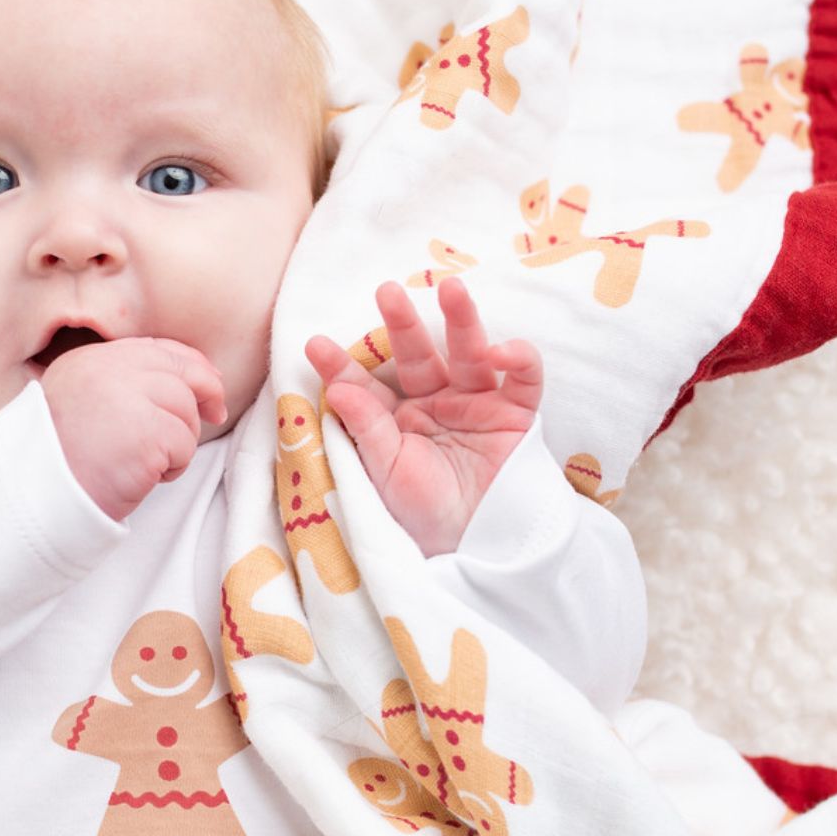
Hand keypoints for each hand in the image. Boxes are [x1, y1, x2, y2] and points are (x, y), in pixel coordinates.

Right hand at [41, 338, 226, 520]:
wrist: (39, 498)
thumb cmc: (64, 463)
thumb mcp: (86, 408)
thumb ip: (124, 386)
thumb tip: (190, 384)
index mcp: (89, 361)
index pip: (156, 349)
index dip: (189, 365)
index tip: (207, 383)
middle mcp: (107, 369)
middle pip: (180, 370)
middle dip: (207, 390)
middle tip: (216, 413)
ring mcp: (126, 396)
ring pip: (186, 409)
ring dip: (180, 441)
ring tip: (149, 462)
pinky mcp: (146, 432)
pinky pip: (184, 444)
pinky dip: (175, 466)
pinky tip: (147, 476)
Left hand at [305, 278, 541, 556]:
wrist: (478, 546)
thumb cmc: (422, 514)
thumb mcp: (386, 474)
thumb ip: (367, 431)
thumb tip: (336, 389)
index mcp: (395, 417)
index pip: (366, 384)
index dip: (342, 365)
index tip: (314, 345)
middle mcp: (434, 401)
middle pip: (417, 355)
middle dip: (402, 324)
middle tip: (386, 291)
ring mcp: (476, 403)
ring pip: (469, 352)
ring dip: (463, 319)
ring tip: (452, 289)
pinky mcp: (516, 413)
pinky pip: (522, 379)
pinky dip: (518, 360)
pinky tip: (502, 351)